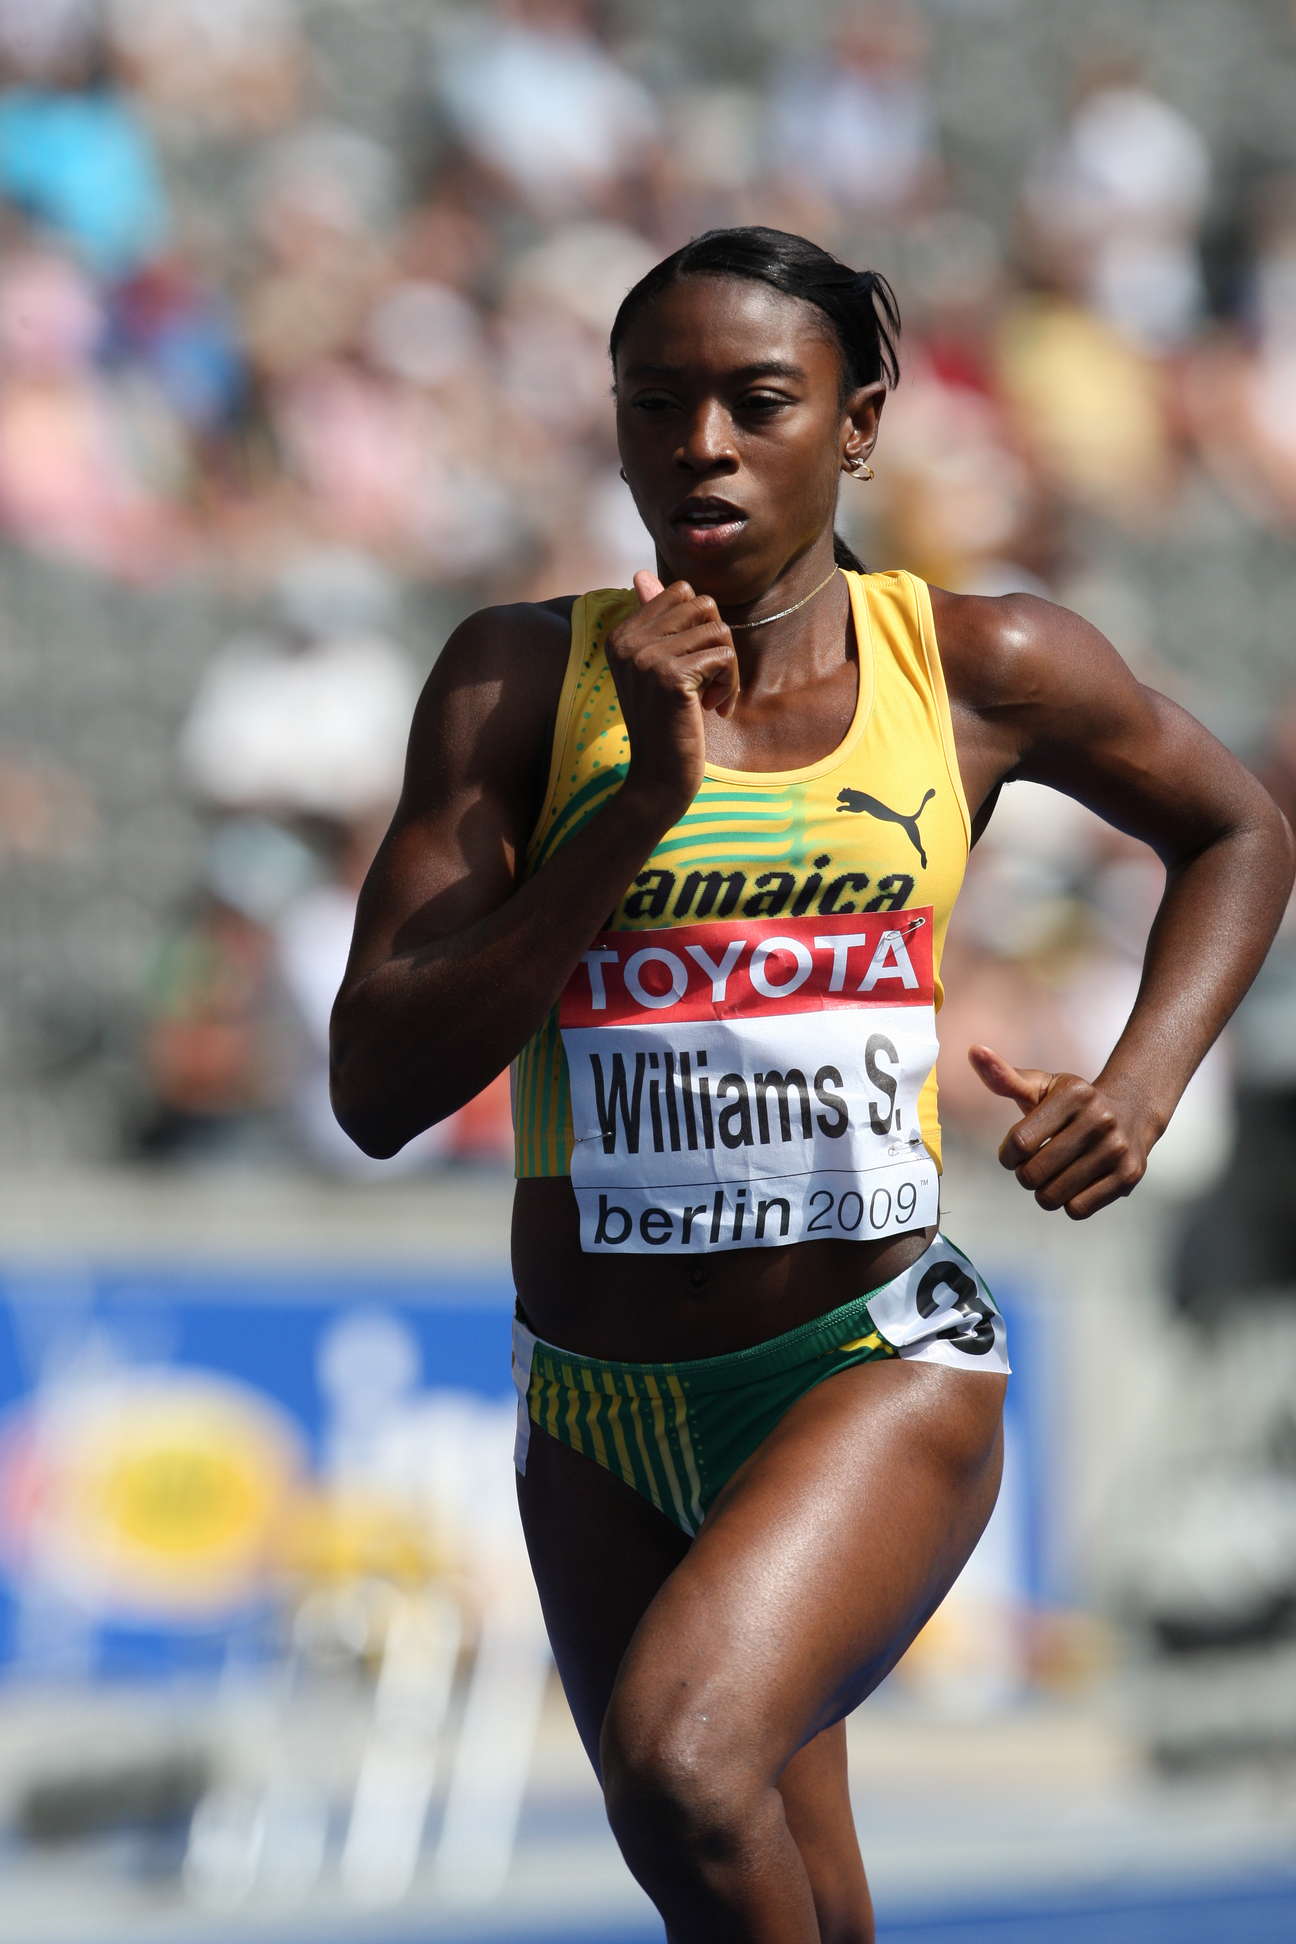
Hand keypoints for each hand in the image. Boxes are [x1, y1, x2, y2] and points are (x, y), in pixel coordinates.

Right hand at [606, 571, 739, 821]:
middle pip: (703, 605)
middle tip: (711, 680)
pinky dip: (730, 684)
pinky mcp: (671, 677)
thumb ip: (654, 621)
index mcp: (620, 634)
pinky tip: (715, 709)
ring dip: (728, 668)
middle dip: (718, 642)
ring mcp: (646, 658)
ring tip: (713, 698)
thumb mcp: (657, 668)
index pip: (680, 592)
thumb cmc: (665, 723)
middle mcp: (627, 641)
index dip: (701, 627)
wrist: (658, 777)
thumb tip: (641, 574)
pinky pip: (724, 656)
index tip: (696, 665)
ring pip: (718, 630)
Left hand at [968, 1044, 1151, 1219]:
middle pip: (1032, 1174)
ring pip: (1053, 1196)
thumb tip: (974, 1051)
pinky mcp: (1128, 1176)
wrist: (1132, 1110)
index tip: (1014, 1152)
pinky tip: (1075, 1184)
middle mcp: (1099, 1119)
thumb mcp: (1041, 1086)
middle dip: (1025, 1175)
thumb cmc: (1073, 1102)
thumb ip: (1004, 1076)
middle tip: (1035, 1165)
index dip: (1007, 1155)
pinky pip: (1078, 1210)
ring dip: (1044, 1192)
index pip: (1019, 1142)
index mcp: (1073, 1094)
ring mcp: (1116, 1149)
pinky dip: (1068, 1203)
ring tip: (1054, 1175)